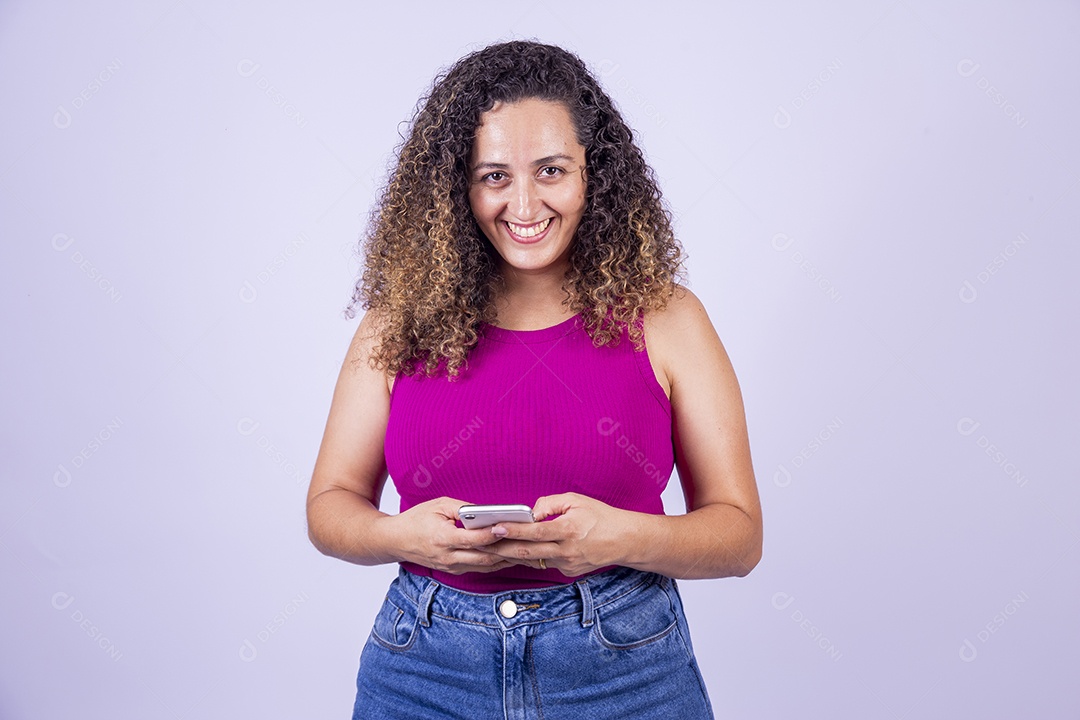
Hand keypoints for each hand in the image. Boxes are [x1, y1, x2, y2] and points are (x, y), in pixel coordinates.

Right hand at [385, 497, 514, 573]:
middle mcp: (448, 557)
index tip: (509, 526)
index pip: (473, 539)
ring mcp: (451, 566)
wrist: (395, 540)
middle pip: (483, 556)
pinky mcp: (454, 570)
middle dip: (506, 548)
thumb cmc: (416, 519)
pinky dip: (496, 561)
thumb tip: (487, 511)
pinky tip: (510, 554)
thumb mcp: (438, 505)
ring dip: (505, 558)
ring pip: (485, 565)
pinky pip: (479, 568)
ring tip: (524, 547)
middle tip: (525, 539)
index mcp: (442, 538)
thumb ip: (463, 508)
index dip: (492, 533)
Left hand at [480, 492, 633, 575]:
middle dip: (502, 547)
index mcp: (569, 530)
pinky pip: (544, 563)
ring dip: (510, 555)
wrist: (624, 540)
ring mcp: (567, 564)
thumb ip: (550, 504)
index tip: (495, 526)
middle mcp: (567, 550)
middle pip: (527, 552)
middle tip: (482, 542)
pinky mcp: (567, 572)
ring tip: (490, 548)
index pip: (535, 531)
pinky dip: (530, 557)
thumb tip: (530, 514)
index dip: (514, 529)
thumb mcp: (576, 500)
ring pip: (532, 561)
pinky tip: (515, 551)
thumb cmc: (600, 516)